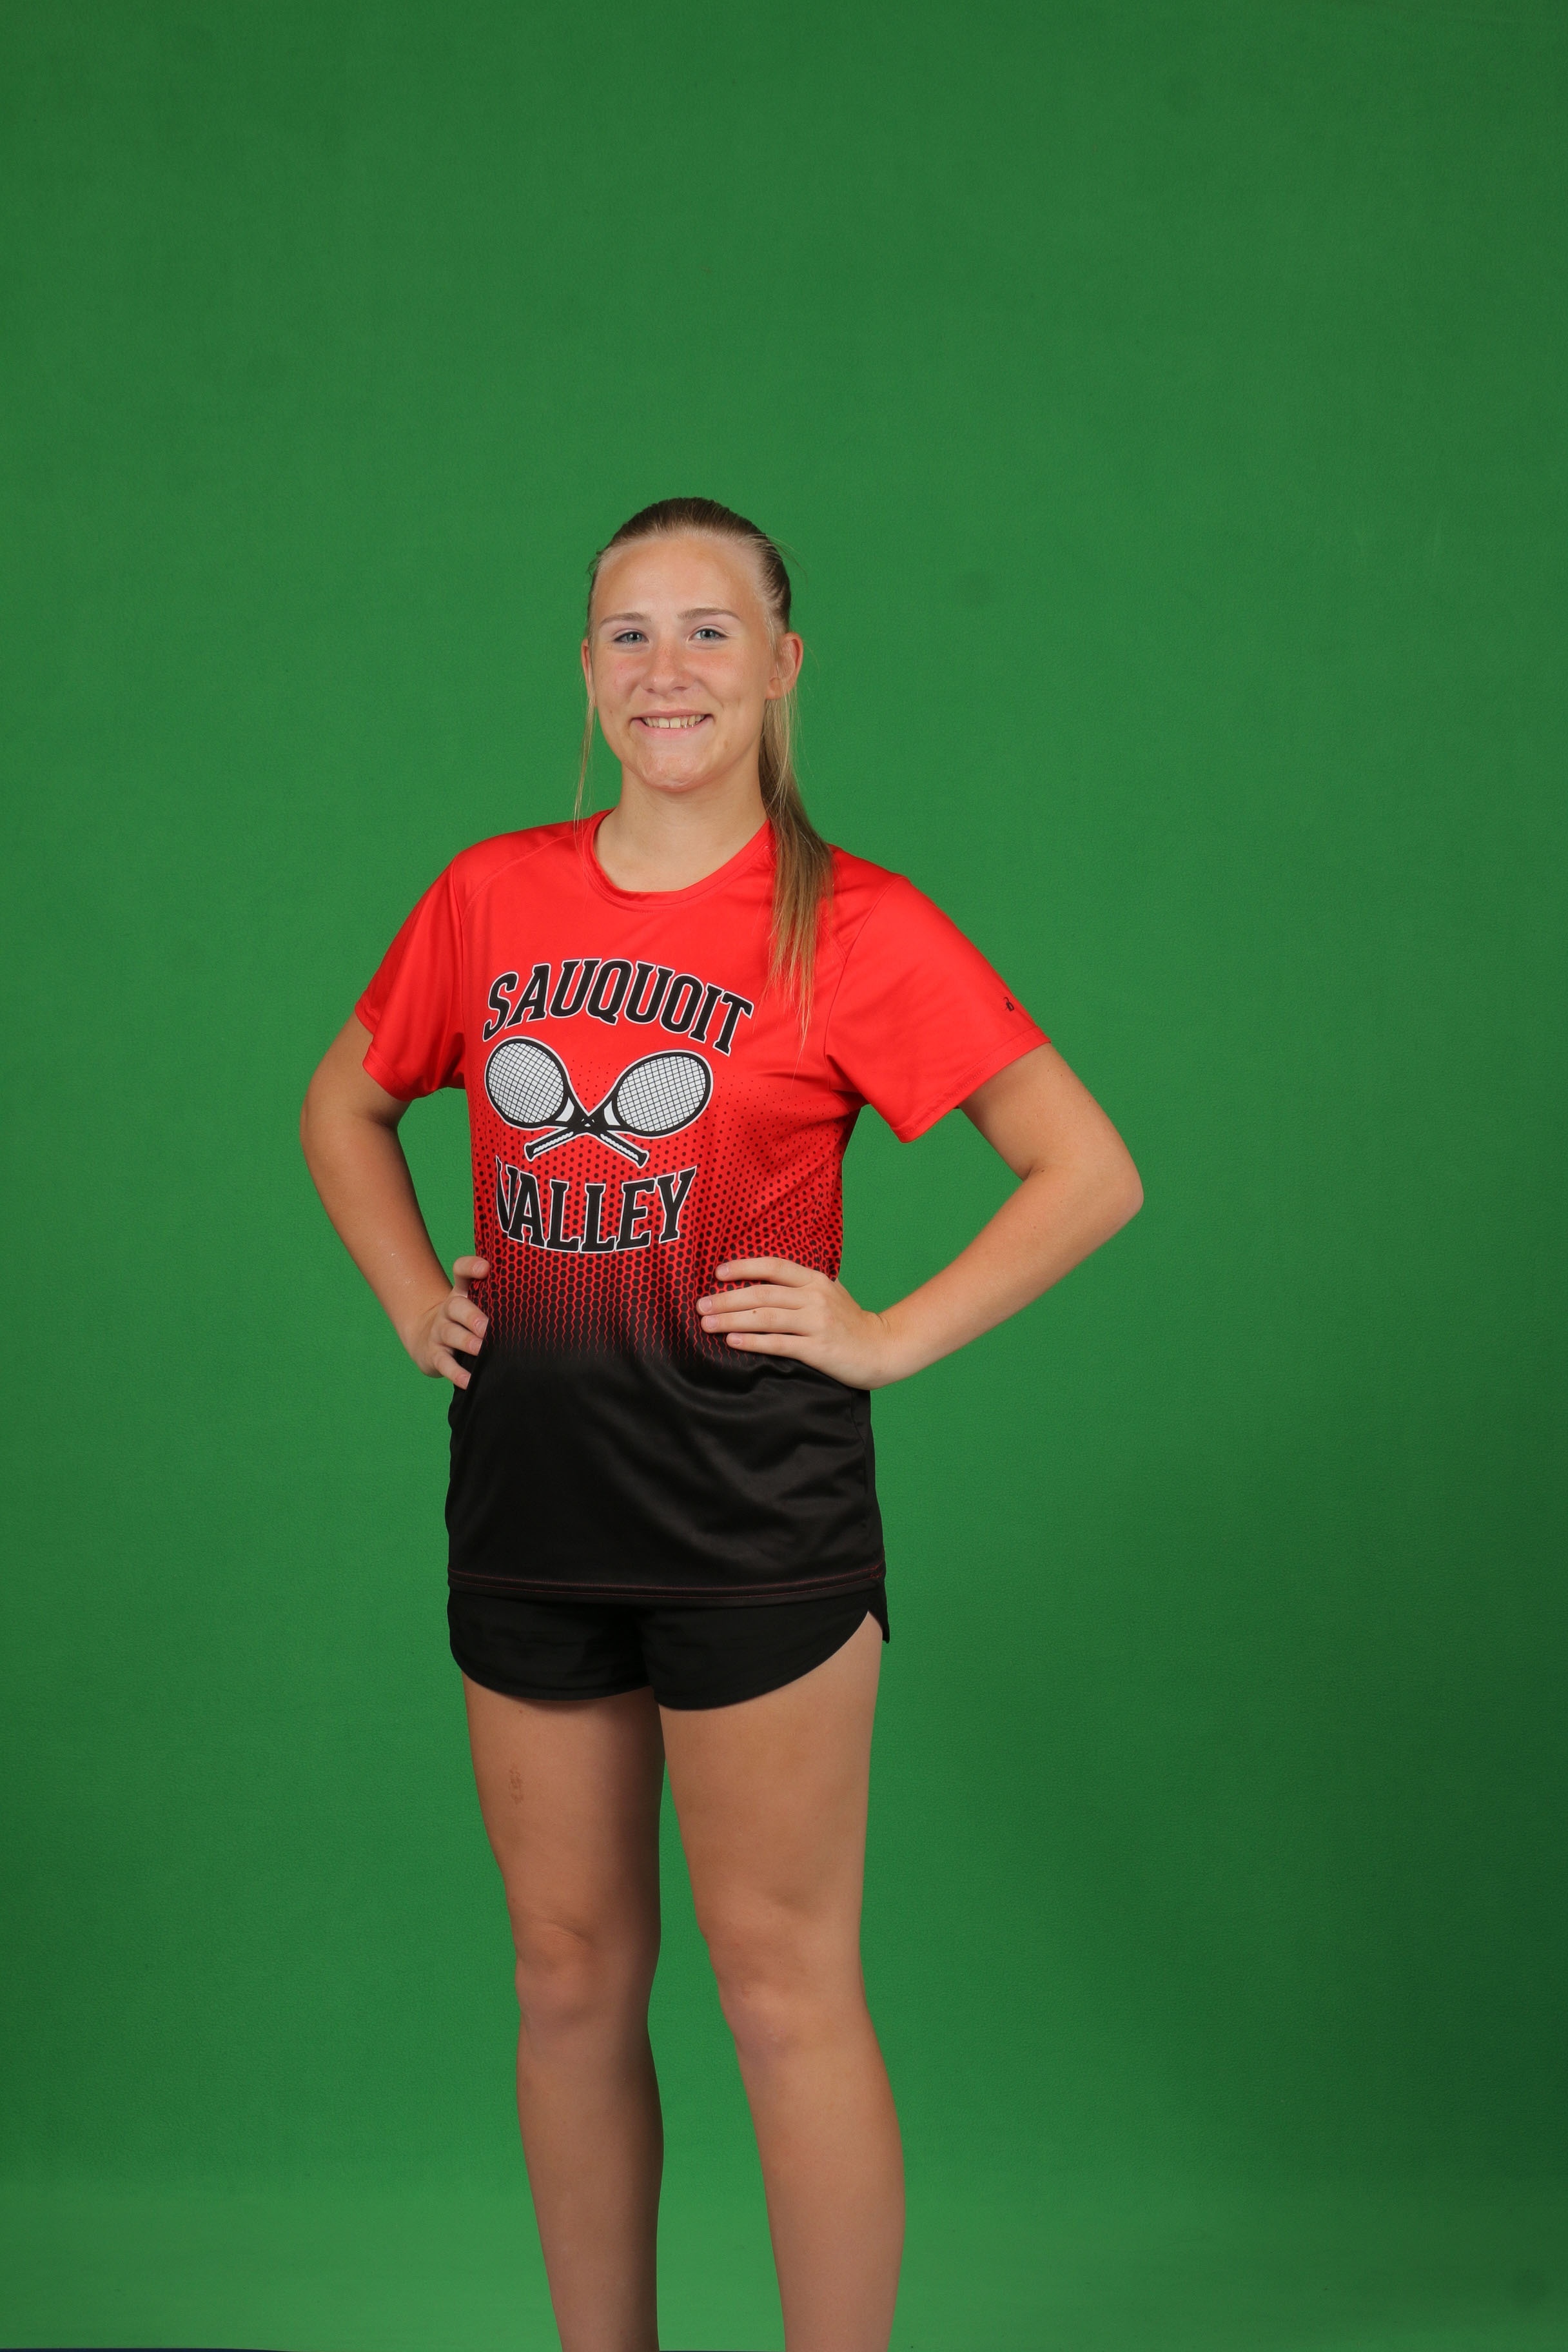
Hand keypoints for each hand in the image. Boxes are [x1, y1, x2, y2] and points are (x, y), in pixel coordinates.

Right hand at [406, 1256, 489, 1387]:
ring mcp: (439, 1331)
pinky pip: (444, 1363)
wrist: (427, 1341)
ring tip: (481, 1350)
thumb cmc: (467, 1323)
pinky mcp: (434, 1355)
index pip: (461, 1271)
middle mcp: (449, 1309)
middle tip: (487, 1327)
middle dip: (472, 1316)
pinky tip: (469, 1380)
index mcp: (462, 1293)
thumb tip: (542, 1310)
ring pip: (450, 1333)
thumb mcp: (479, 1307)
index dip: (471, 1267)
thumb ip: (501, 1303)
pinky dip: (456, 1373)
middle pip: (456, 1306)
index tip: (486, 1268)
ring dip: (467, 1342)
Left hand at [697, 1257, 905, 1389]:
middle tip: (701, 1305)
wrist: (882, 1348)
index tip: (718, 1273)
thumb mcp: (828, 1295)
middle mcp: (815, 1297)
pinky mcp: (818, 1348)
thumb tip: (758, 1285)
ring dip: (731, 1319)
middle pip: (762, 1294)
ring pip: (765, 1318)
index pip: (774, 1266)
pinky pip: (778, 1343)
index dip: (744, 1267)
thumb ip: (799, 1289)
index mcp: (815, 1280)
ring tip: (707, 1323)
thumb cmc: (849, 1323)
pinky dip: (752, 1341)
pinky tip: (732, 1341)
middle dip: (727, 1298)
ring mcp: (817, 1322)